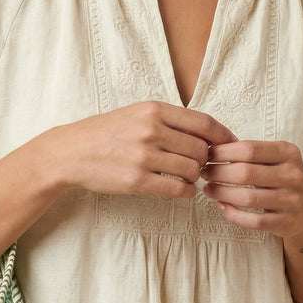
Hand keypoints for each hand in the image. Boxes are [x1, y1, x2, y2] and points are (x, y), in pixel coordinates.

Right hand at [42, 101, 237, 198]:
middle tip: (200, 166)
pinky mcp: (136, 180)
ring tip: (187, 177)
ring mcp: (144, 156)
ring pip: (191, 170)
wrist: (71, 152)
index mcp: (154, 110)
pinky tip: (182, 190)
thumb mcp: (136, 114)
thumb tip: (205, 134)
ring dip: (194, 177)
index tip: (231, 146)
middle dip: (206, 160)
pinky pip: (177, 189)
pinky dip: (186, 192)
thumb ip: (168, 120)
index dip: (224, 136)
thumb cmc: (105, 133)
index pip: (204, 123)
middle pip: (201, 149)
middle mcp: (151, 130)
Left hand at [199, 138, 302, 302]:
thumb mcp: (275, 159)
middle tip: (204, 173)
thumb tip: (211, 147)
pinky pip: (253, 221)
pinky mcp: (287, 222)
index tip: (207, 155)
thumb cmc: (281, 179)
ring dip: (222, 194)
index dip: (223, 152)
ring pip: (248, 198)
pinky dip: (233, 214)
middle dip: (218, 173)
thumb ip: (250, 153)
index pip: (250, 149)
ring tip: (209, 189)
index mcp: (289, 153)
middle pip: (246, 173)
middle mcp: (294, 175)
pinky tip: (222, 206)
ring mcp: (292, 200)